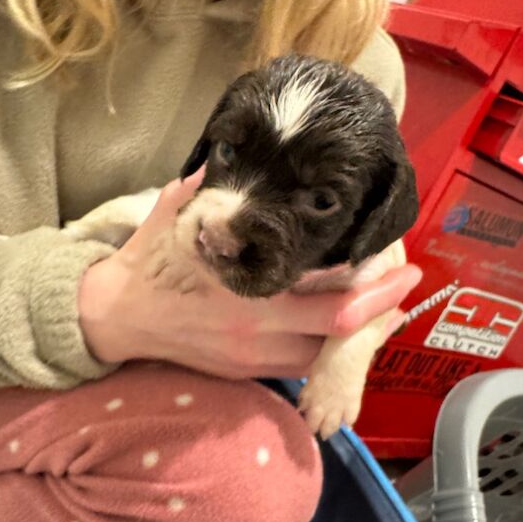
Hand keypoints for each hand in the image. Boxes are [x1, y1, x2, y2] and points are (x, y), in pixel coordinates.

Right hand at [78, 172, 421, 378]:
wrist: (115, 318)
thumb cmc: (149, 262)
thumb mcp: (177, 212)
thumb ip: (214, 185)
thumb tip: (243, 150)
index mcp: (251, 295)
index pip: (335, 305)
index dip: (378, 291)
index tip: (405, 265)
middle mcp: (260, 334)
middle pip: (341, 337)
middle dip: (383, 313)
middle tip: (407, 285)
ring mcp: (254, 359)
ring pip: (324, 357)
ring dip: (357, 335)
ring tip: (382, 305)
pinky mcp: (245, 371)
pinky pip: (298, 366)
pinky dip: (325, 347)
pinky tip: (338, 326)